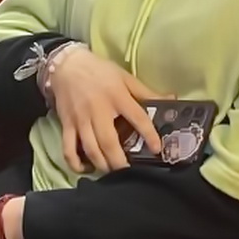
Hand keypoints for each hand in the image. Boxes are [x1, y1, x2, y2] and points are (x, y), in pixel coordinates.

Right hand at [49, 46, 164, 173]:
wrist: (67, 66)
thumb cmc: (101, 72)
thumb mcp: (126, 78)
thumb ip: (147, 92)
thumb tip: (171, 98)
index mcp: (117, 96)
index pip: (137, 117)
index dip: (149, 134)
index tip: (157, 149)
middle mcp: (98, 110)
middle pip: (108, 142)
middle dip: (119, 162)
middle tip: (129, 172)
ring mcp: (80, 120)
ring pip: (90, 149)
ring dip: (102, 165)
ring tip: (112, 173)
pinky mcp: (66, 125)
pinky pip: (68, 150)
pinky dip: (75, 164)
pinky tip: (86, 169)